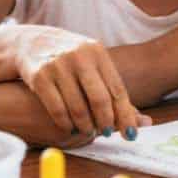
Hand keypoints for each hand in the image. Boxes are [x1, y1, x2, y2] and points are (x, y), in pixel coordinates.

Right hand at [11, 25, 148, 138]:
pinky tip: (69, 127)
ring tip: (87, 130)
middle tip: (106, 132)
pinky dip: (66, 123)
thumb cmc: (71, 60)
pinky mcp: (39, 77)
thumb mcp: (93, 66)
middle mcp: (79, 56)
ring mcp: (58, 65)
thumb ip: (115, 92)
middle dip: (106, 121)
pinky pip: (57, 109)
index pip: (117, 89)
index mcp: (97, 52)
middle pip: (99, 99)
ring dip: (85, 125)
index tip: (131, 134)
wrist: (30, 43)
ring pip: (78, 107)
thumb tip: (146, 122)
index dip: (126, 114)